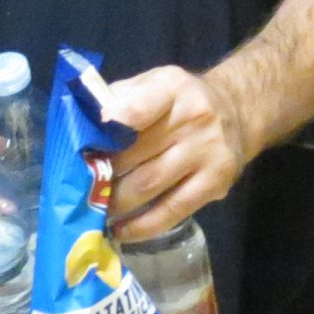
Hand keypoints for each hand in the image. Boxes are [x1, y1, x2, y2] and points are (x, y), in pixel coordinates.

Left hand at [98, 63, 252, 241]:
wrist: (237, 112)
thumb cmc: (180, 101)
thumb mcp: (155, 83)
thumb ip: (121, 97)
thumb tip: (82, 123)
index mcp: (173, 87)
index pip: (142, 104)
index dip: (115, 121)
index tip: (89, 139)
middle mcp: (195, 117)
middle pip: (136, 153)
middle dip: (102, 173)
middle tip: (76, 189)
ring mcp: (208, 152)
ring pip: (150, 185)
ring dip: (116, 203)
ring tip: (93, 211)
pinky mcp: (217, 183)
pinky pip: (173, 210)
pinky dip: (143, 225)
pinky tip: (121, 230)